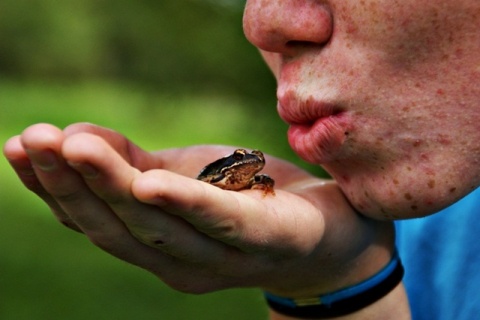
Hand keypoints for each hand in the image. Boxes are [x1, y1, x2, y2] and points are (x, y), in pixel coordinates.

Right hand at [4, 123, 394, 296]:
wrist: (326, 232)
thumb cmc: (247, 197)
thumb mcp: (184, 173)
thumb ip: (133, 161)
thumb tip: (77, 134)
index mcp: (156, 244)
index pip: (94, 220)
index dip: (52, 188)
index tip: (19, 147)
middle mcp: (179, 261)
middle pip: (117, 225)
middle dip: (71, 182)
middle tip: (35, 140)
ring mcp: (223, 258)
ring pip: (158, 225)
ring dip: (112, 186)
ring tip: (76, 147)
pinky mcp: (267, 239)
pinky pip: (223, 222)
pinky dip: (186, 204)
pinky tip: (154, 183)